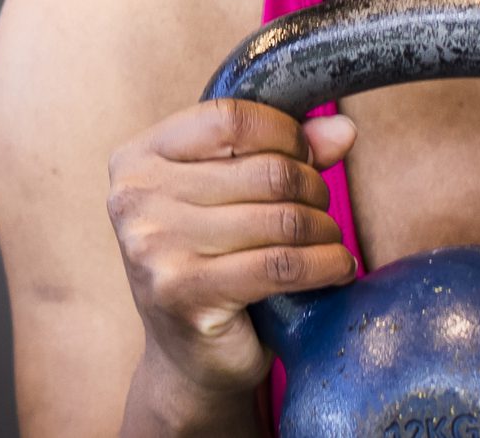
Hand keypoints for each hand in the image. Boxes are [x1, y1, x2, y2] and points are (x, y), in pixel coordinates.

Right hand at [107, 100, 357, 398]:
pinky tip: (337, 267)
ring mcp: (155, 248)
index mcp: (138, 160)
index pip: (230, 118)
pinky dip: (326, 264)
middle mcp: (136, 200)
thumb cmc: (213, 263)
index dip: (285, 132)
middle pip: (266, 170)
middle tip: (321, 210)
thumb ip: (283, 152)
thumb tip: (343, 131)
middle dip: (313, 188)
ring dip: (324, 230)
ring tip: (328, 241)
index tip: (308, 155)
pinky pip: (283, 264)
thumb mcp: (234, 196)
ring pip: (282, 218)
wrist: (187, 359)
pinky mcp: (185, 294)